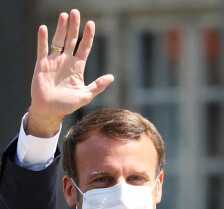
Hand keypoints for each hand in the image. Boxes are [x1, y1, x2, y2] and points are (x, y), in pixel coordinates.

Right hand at [27, 9, 113, 137]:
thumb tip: (112, 77)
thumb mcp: (85, 95)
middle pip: (71, 40)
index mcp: (77, 68)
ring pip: (58, 41)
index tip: (91, 24)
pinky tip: (44, 28)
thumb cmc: (68, 105)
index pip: (84, 48)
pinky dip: (42, 39)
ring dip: (61, 28)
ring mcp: (54, 61)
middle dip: (74, 27)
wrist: (50, 110)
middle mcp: (66, 61)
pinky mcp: (42, 64)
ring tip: (64, 15)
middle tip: (76, 12)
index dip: (88, 36)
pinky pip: (42, 49)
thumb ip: (98, 86)